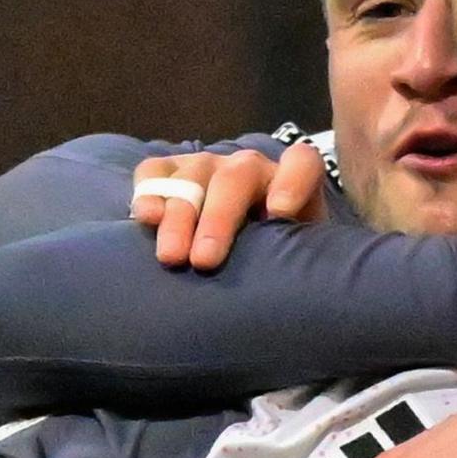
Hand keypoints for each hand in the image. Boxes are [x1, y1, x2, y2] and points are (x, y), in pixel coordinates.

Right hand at [130, 143, 327, 269]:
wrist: (241, 257)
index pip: (302, 164)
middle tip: (206, 262)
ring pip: (193, 176)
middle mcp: (248, 167)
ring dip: (180, 216)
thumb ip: (305, 261)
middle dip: (219, 219)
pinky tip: (146, 219)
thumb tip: (310, 293)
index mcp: (290, 181)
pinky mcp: (169, 172)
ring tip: (171, 257)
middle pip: (236, 177)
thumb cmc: (275, 262)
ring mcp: (207, 166)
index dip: (292, 182)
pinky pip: (154, 172)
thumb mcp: (298, 260)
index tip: (280, 215)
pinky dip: (149, 193)